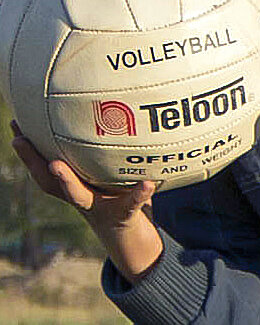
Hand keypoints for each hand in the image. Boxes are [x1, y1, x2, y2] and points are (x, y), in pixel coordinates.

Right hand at [11, 120, 161, 281]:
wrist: (132, 240)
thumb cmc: (121, 200)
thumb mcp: (112, 177)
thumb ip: (107, 154)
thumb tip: (108, 114)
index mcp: (77, 188)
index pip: (46, 169)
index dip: (29, 152)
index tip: (16, 129)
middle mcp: (82, 199)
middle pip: (50, 183)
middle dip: (33, 161)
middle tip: (19, 140)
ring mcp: (100, 209)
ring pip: (79, 197)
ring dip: (67, 182)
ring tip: (55, 165)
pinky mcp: (125, 215)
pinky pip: (131, 204)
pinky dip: (140, 194)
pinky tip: (148, 183)